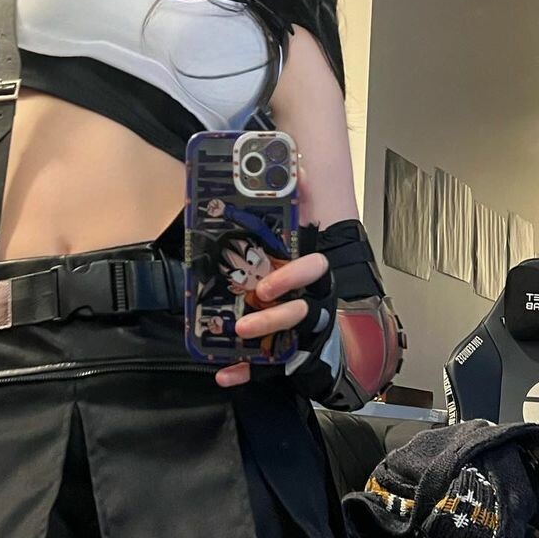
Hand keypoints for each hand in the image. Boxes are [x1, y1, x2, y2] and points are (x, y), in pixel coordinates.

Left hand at [214, 161, 328, 388]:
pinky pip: (270, 364)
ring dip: (266, 341)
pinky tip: (224, 374)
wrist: (292, 275)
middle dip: (277, 316)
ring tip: (238, 338)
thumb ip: (294, 193)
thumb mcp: (288, 219)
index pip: (314, 271)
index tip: (269, 284)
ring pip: (291, 339)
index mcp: (308, 269)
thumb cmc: (285, 248)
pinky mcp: (282, 347)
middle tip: (248, 312)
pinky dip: (248, 371)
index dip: (295, 277)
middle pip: (303, 312)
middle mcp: (310, 299)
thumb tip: (295, 163)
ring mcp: (299, 327)